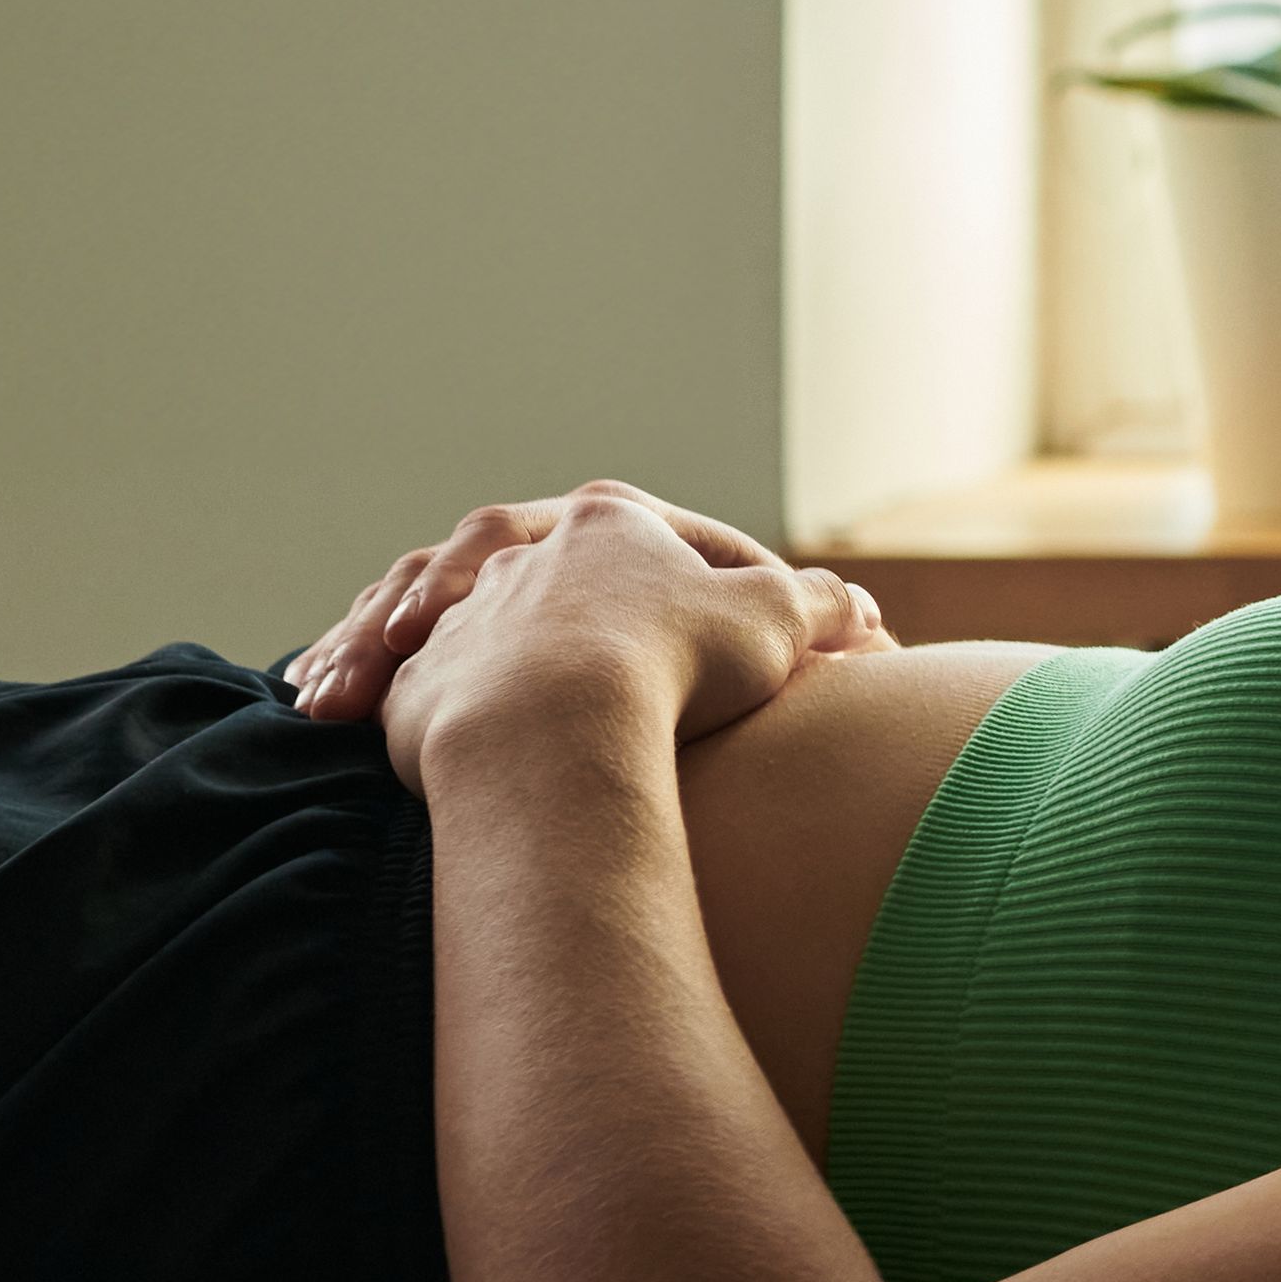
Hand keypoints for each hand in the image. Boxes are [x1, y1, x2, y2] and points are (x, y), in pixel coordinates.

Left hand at [369, 490, 887, 793]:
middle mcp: (521, 559)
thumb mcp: (780, 620)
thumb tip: (863, 612)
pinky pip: (431, 696)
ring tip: (558, 727)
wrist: (555, 727)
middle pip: (562, 582)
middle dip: (589, 621)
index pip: (656, 540)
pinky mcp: (416, 687)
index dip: (700, 587)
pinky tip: (486, 759)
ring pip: (485, 636)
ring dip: (512, 673)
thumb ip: (824, 605)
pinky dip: (454, 719)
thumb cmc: (676, 660)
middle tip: (624, 677)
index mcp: (608, 522)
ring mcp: (462, 621)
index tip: (725, 639)